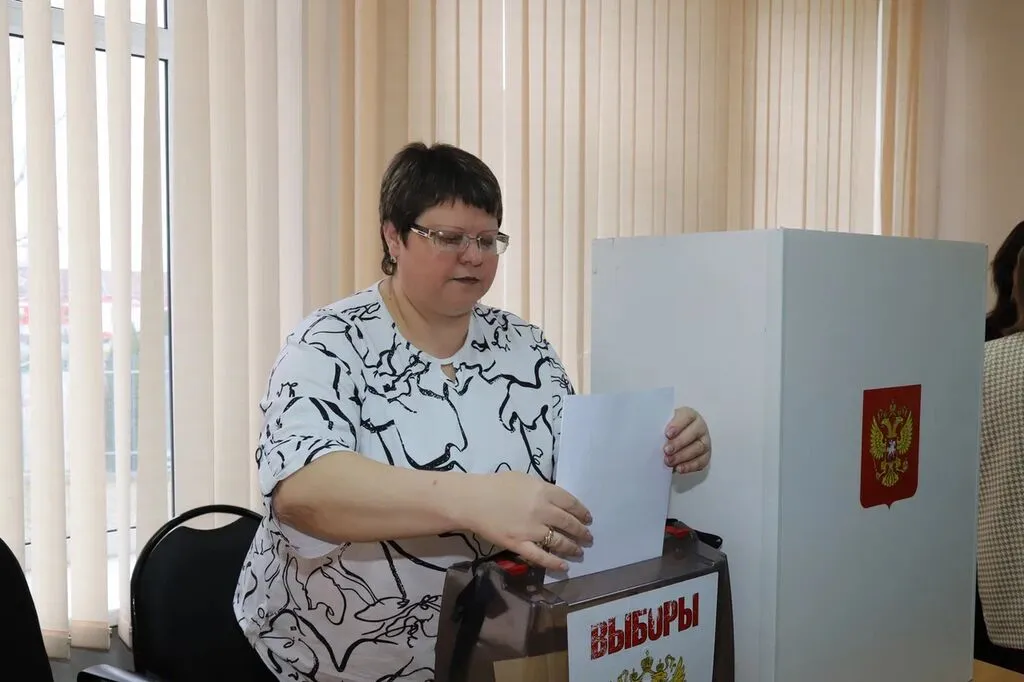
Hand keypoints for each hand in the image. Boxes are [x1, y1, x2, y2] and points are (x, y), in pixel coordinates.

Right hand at [456, 471, 592, 570]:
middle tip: (588, 537)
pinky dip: (554, 563)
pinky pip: (541, 556)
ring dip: (572, 547)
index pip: (571, 503)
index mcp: (544, 491)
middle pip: (568, 523)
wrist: (472, 500)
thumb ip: (542, 489)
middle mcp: (542, 511)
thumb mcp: (523, 478)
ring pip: (559, 541)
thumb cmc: (495, 485)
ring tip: (579, 551)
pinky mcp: (520, 545)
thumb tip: (554, 499)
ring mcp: (532, 530)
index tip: (588, 518)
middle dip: (581, 531)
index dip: (582, 511)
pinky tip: (564, 566)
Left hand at [664, 406, 710, 473]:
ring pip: (698, 448)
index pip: (687, 416)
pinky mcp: (705, 455)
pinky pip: (701, 461)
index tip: (667, 434)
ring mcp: (704, 441)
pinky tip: (679, 468)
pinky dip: (689, 466)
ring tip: (669, 461)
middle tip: (666, 450)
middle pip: (693, 433)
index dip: (677, 425)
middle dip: (679, 443)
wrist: (675, 439)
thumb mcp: (664, 423)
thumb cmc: (668, 429)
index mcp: (690, 415)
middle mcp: (700, 427)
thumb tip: (651, 434)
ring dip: (682, 456)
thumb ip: (660, 426)